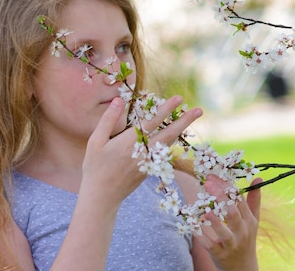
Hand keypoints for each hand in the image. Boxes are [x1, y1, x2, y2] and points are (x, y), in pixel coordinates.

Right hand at [80, 95, 202, 206]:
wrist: (102, 196)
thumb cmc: (95, 167)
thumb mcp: (96, 141)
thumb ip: (108, 119)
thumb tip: (118, 100)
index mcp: (130, 142)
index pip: (153, 121)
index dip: (166, 109)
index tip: (178, 98)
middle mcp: (144, 152)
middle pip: (169, 133)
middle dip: (185, 120)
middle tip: (199, 110)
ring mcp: (149, 162)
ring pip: (169, 144)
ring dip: (180, 130)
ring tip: (189, 119)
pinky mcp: (150, 170)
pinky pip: (164, 153)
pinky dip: (171, 142)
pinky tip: (174, 135)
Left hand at [199, 175, 261, 270]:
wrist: (244, 268)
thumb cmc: (246, 239)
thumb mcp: (253, 220)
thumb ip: (254, 200)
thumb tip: (258, 178)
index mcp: (249, 220)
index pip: (239, 200)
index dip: (226, 186)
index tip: (213, 176)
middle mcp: (242, 232)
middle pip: (232, 213)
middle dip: (220, 197)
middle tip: (206, 184)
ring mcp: (232, 244)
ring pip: (224, 232)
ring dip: (214, 221)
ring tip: (206, 210)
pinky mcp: (221, 255)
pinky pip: (211, 246)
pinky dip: (202, 237)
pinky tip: (193, 226)